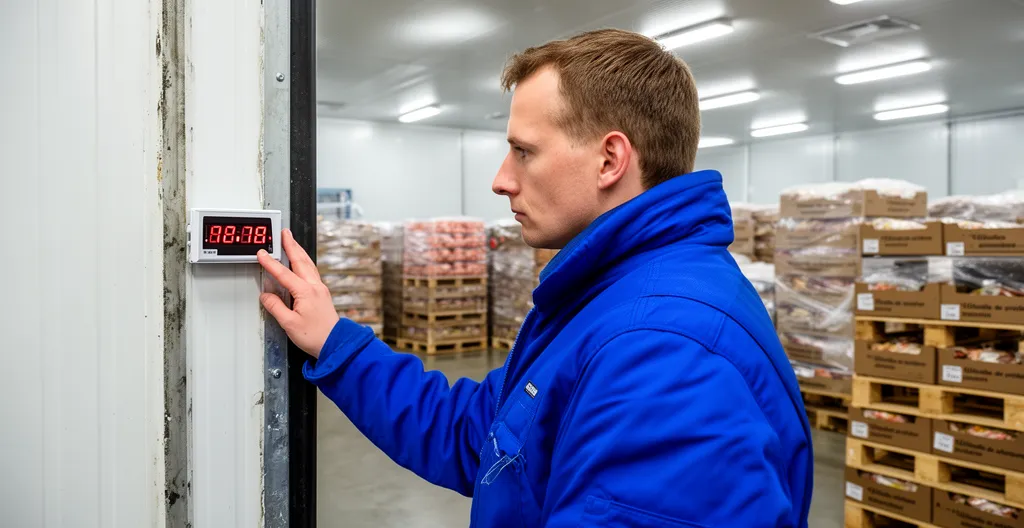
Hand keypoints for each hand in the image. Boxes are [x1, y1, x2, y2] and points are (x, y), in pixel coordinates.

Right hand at [257, 229, 339, 357]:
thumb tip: (266, 296)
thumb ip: (276, 307)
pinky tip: (302, 263)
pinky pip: (312, 272)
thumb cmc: (316, 336)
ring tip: (292, 242)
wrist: (335, 343)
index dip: (271, 263)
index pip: (284, 273)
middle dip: (291, 245)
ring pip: (308, 264)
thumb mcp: (289, 324)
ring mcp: (320, 289)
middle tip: (285, 233)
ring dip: (299, 251)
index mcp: (306, 292)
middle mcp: (315, 287)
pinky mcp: (322, 294)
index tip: (262, 253)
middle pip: (300, 261)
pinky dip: (304, 262)